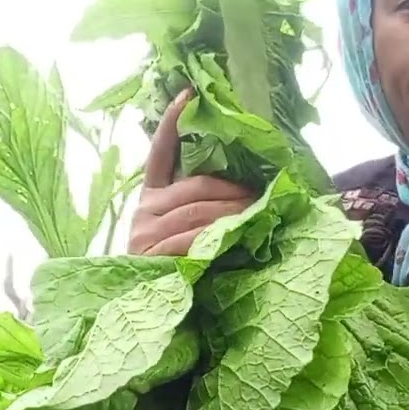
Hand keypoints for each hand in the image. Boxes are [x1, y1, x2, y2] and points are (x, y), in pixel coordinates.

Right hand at [128, 89, 255, 255]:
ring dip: (234, 212)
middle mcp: (144, 209)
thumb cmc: (178, 270)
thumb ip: (204, 209)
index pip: (160, 153)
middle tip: (264, 193)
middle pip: (196, 187)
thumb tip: (249, 190)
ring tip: (261, 213)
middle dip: (234, 189)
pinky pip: (191, 238)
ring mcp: (145, 231)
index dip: (173, 122)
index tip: (189, 93)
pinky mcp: (150, 253)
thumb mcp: (187, 233)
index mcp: (151, 197)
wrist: (150, 316)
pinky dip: (219, 236)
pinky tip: (238, 234)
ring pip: (198, 212)